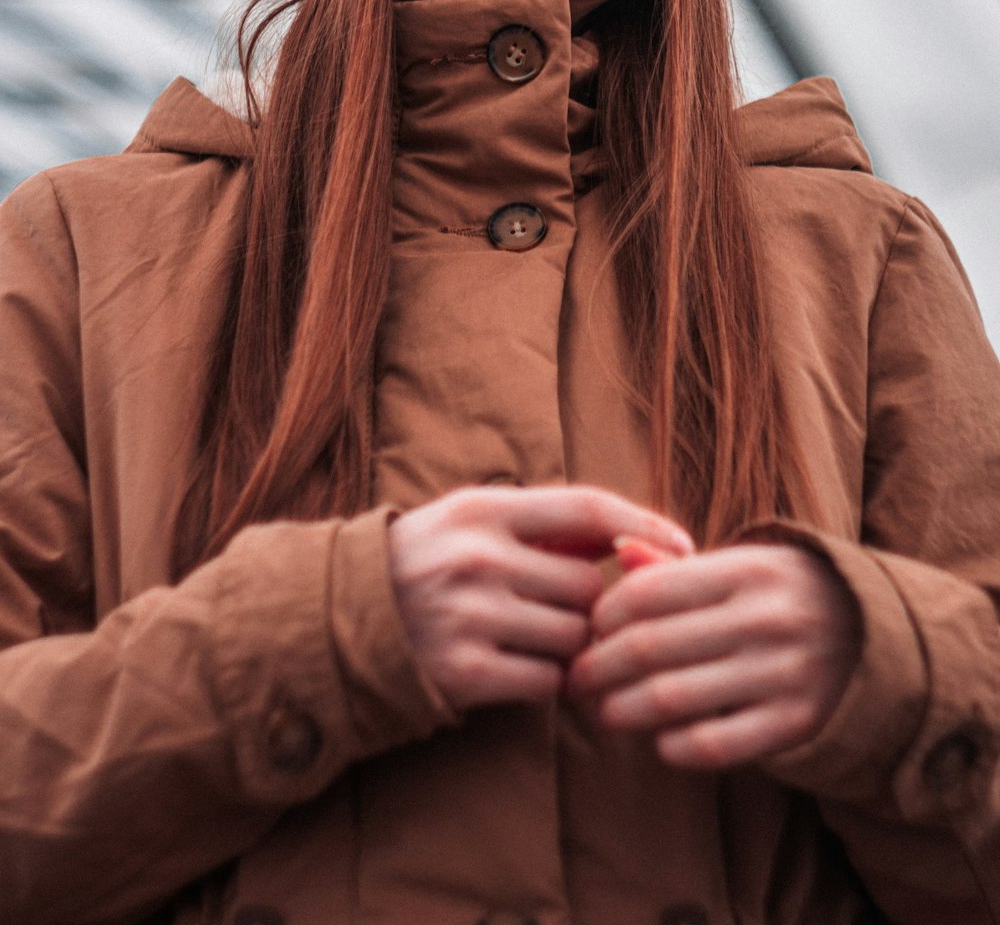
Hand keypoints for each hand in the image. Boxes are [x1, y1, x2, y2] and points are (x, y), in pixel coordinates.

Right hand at [387, 485, 692, 712]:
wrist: (344, 619)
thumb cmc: (431, 560)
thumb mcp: (478, 520)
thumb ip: (549, 524)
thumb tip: (638, 540)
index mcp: (484, 509)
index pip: (587, 507)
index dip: (643, 524)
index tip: (684, 546)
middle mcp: (478, 558)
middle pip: (586, 586)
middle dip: (586, 602)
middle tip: (559, 607)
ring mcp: (470, 616)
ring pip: (572, 638)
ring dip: (568, 645)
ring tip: (529, 635)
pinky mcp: (464, 673)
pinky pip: (546, 682)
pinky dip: (543, 680)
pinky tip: (513, 665)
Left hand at [566, 542, 861, 768]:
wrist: (877, 637)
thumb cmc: (783, 595)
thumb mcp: (742, 566)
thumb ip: (677, 567)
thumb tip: (616, 552)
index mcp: (746, 569)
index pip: (648, 592)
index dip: (603, 615)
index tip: (586, 631)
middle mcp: (764, 618)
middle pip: (650, 647)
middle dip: (598, 668)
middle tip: (575, 680)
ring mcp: (783, 673)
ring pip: (672, 699)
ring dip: (622, 710)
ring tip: (604, 712)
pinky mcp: (796, 724)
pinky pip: (714, 745)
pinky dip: (673, 747)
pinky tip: (657, 740)